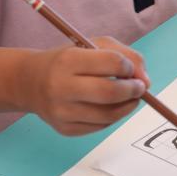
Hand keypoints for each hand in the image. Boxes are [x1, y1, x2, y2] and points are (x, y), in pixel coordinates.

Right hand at [25, 37, 148, 135]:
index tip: (130, 69)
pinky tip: (109, 107)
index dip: (129, 67)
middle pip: (110, 93)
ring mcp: (62, 111)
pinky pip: (99, 127)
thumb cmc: (67, 61)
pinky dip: (112, 118)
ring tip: (129, 98)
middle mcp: (61, 86)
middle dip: (133, 90)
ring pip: (108, 115)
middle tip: (140, 88)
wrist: (29, 82)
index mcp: (69, 60)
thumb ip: (125, 55)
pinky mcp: (64, 129)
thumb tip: (146, 82)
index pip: (112, 62)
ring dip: (127, 106)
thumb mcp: (92, 46)